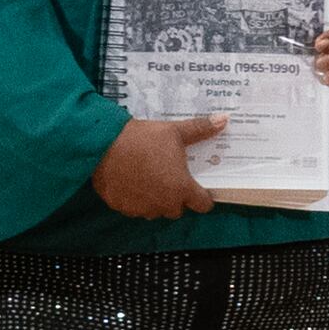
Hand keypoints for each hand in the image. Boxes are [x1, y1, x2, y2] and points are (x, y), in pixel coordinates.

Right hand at [93, 116, 222, 217]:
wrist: (103, 144)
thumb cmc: (143, 139)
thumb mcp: (175, 132)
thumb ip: (200, 130)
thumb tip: (225, 120)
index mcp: (181, 189)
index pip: (203, 205)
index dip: (203, 196)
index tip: (198, 186)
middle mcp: (164, 205)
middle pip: (178, 208)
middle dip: (177, 196)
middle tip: (169, 175)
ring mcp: (141, 209)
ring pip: (155, 209)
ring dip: (156, 199)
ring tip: (148, 176)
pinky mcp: (122, 208)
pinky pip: (134, 208)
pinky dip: (135, 198)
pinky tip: (130, 181)